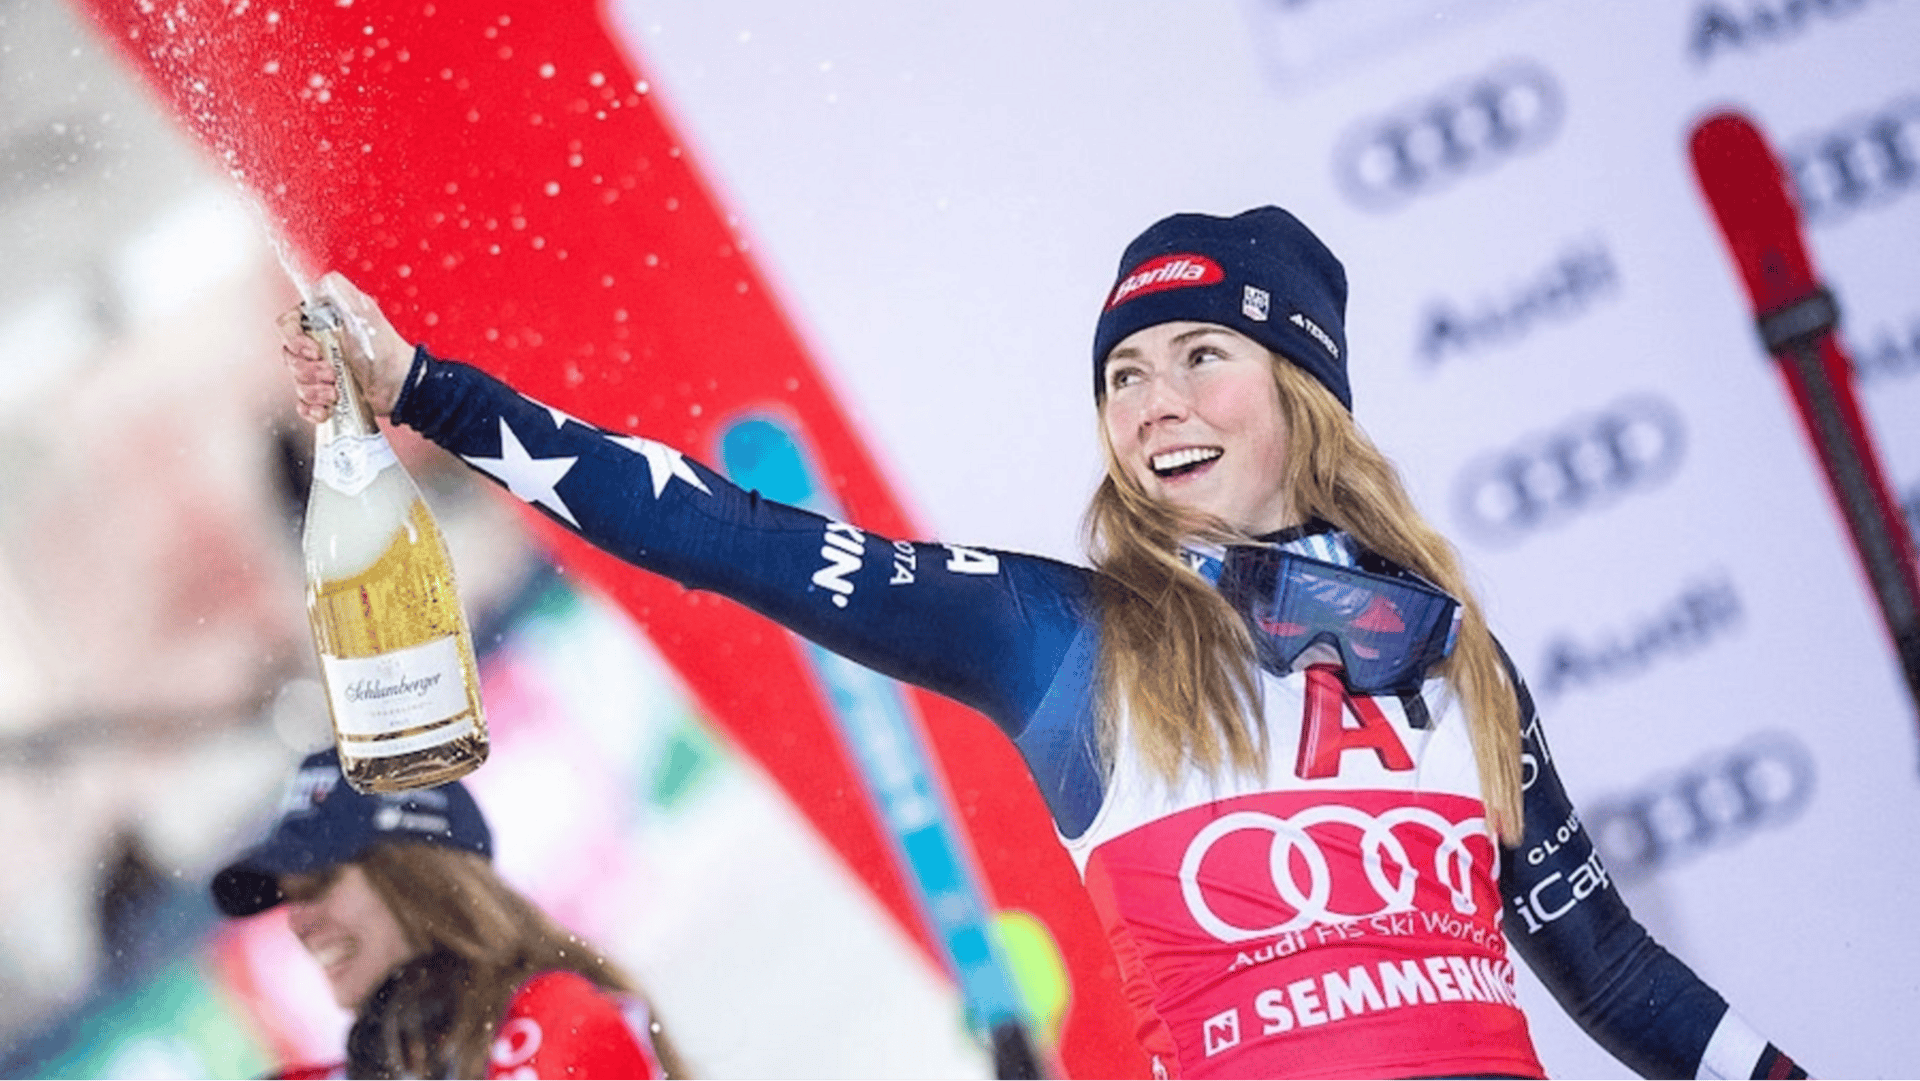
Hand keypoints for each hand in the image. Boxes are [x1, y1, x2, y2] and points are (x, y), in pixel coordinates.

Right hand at [277, 271, 413, 421]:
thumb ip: (339, 291)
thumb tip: (321, 281)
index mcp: (321, 323)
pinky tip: (326, 410)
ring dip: (314, 390)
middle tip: (333, 374)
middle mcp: (317, 345)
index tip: (314, 351)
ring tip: (337, 392)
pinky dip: (312, 408)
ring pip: (296, 381)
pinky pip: (303, 404)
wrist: (400, 385)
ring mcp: (320, 371)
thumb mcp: (363, 312)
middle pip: (289, 356)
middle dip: (309, 369)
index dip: (294, 340)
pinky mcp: (325, 394)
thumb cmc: (385, 348)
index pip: (286, 326)